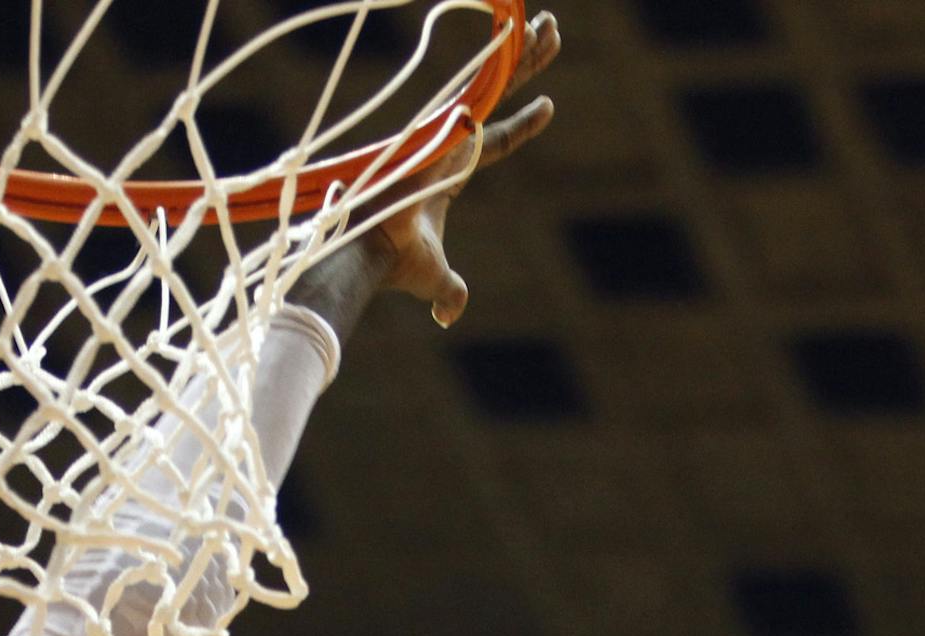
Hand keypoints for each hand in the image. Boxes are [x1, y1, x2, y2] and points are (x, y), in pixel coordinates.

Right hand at [357, 8, 561, 326]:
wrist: (371, 244)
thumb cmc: (396, 264)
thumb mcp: (434, 279)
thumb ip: (449, 293)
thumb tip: (450, 317)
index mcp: (449, 170)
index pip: (494, 140)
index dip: (521, 126)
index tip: (549, 107)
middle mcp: (450, 139)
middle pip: (497, 93)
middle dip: (523, 63)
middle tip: (551, 34)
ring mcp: (449, 125)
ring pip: (497, 77)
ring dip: (527, 50)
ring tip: (553, 26)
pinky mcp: (448, 120)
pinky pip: (488, 79)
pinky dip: (509, 55)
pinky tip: (528, 30)